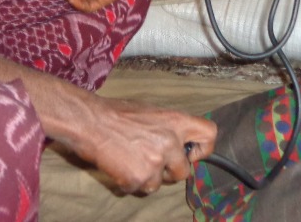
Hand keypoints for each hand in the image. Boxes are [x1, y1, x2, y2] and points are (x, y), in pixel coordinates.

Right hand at [69, 97, 216, 194]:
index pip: (209, 135)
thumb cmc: (118, 113)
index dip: (202, 149)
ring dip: (148, 177)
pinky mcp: (139, 178)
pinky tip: (120, 166)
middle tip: (152, 161)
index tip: (190, 153)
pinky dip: (130, 183)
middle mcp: (170, 142)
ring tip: (131, 159)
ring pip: (160, 184)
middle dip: (169, 171)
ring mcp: (155, 162)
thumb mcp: (152, 111)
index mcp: (176, 121)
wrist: (91, 122)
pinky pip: (140, 189)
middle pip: (184, 171)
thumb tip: (181, 143)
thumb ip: (170, 128)